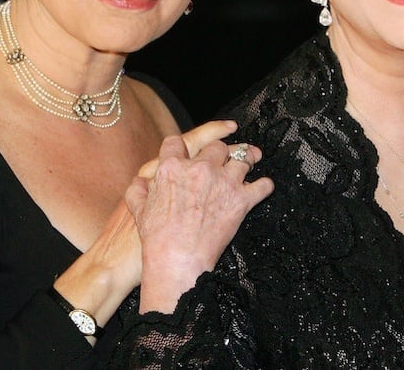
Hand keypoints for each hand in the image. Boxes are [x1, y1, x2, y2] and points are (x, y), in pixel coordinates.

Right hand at [127, 121, 273, 312]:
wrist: (178, 259)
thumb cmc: (157, 238)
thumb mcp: (139, 211)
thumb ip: (138, 191)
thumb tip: (140, 182)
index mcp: (172, 168)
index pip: (177, 142)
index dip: (182, 146)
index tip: (188, 151)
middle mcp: (200, 169)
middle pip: (217, 147)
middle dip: (221, 152)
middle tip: (226, 157)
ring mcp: (223, 182)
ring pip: (244, 159)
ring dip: (248, 161)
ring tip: (252, 162)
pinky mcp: (241, 199)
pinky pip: (262, 185)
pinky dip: (264, 186)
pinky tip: (261, 188)